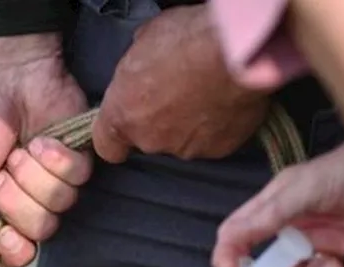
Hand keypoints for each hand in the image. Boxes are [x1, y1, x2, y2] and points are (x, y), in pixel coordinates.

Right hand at [0, 35, 92, 266]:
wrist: (5, 78)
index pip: (17, 255)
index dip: (15, 249)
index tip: (4, 233)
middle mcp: (29, 205)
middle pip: (40, 231)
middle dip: (17, 197)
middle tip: (3, 170)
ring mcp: (56, 184)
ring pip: (59, 204)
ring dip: (34, 173)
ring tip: (21, 149)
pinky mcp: (80, 162)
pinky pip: (78, 178)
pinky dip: (57, 157)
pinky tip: (43, 140)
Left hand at [92, 6, 270, 163]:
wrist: (235, 53)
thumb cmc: (185, 40)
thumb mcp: (146, 40)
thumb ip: (138, 64)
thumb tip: (145, 62)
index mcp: (122, 115)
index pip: (107, 146)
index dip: (117, 136)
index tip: (127, 123)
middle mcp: (149, 139)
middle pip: (148, 138)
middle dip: (160, 119)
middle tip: (177, 90)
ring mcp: (184, 148)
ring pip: (181, 140)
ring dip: (189, 122)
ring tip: (206, 93)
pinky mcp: (218, 150)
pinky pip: (213, 139)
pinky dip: (217, 126)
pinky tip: (224, 101)